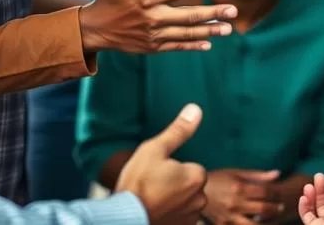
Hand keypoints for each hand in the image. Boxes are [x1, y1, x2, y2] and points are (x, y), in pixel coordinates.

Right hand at [80, 0, 237, 53]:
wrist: (94, 30)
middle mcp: (152, 17)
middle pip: (188, 15)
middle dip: (213, 13)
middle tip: (234, 10)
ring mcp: (153, 34)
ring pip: (186, 33)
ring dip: (209, 30)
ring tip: (229, 28)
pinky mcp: (152, 47)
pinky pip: (177, 46)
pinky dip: (193, 45)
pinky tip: (209, 42)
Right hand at [116, 104, 207, 224]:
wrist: (123, 220)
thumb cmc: (137, 184)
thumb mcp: (154, 150)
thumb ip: (178, 131)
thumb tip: (195, 110)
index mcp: (196, 176)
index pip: (192, 168)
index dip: (173, 169)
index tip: (157, 174)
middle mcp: (200, 199)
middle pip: (190, 186)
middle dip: (176, 186)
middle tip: (153, 187)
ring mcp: (191, 218)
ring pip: (185, 202)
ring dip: (173, 201)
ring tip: (152, 200)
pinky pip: (180, 217)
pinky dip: (170, 215)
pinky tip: (154, 212)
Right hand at [202, 169, 284, 224]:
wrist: (196, 190)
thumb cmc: (219, 179)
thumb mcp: (237, 173)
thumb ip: (258, 175)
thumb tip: (278, 173)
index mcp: (239, 188)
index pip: (265, 192)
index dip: (275, 194)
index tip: (278, 196)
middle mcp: (235, 203)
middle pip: (263, 209)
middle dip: (275, 208)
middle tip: (280, 207)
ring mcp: (229, 216)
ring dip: (265, 223)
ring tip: (269, 219)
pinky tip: (254, 222)